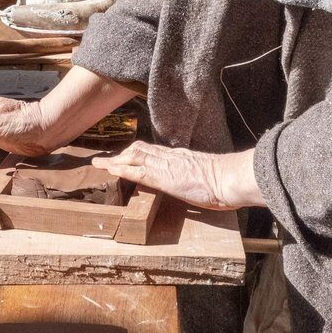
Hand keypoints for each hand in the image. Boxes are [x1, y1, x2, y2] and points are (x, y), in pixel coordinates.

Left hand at [92, 142, 264, 210]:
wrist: (231, 177)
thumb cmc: (227, 180)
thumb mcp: (208, 176)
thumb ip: (198, 176)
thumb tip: (197, 182)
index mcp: (181, 157)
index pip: (154, 151)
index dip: (138, 153)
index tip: (127, 156)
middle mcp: (170, 157)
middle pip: (140, 150)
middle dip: (122, 155)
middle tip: (105, 160)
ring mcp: (166, 165)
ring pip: (134, 157)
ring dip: (116, 161)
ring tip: (100, 165)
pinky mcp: (163, 177)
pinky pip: (137, 171)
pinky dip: (122, 170)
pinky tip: (110, 170)